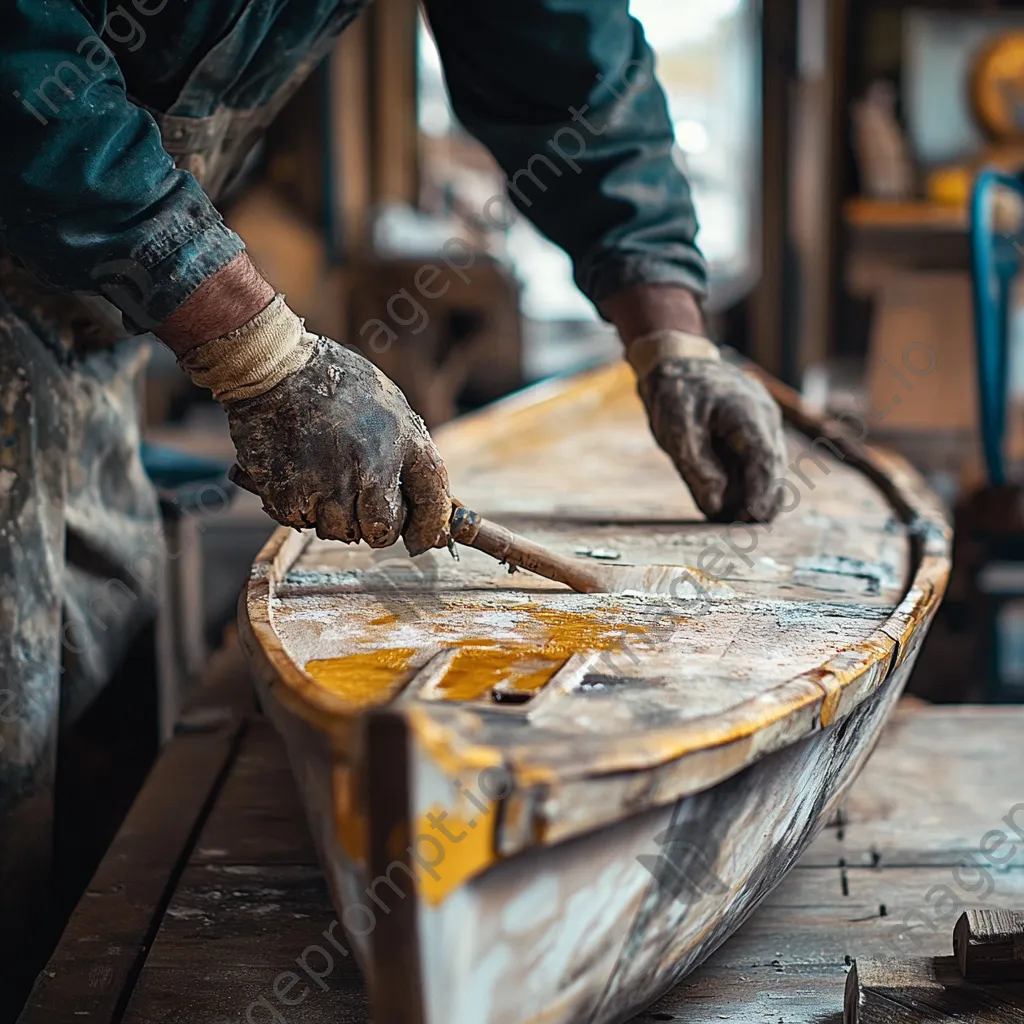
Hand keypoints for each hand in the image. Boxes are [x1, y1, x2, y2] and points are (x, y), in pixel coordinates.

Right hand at [226, 337, 451, 553]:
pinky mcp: (290, 496)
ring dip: (334, 516)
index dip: (429, 526)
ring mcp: (329, 487)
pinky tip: (298, 473)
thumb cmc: (335, 384)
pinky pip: (302, 522)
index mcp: (403, 443)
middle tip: (359, 499)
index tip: (422, 539)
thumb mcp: (390, 407)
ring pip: (341, 532)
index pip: (432, 501)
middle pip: (382, 531)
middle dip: (374, 523)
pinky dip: (300, 507)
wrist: (274, 368)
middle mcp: (371, 470)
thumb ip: (408, 454)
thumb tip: (423, 504)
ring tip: (323, 476)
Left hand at [599, 285, 786, 523]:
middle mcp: (764, 420)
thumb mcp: (676, 431)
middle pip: (774, 468)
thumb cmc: (676, 393)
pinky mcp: (753, 435)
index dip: (762, 491)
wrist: (678, 363)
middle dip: (761, 500)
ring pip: (768, 470)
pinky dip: (745, 485)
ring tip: (731, 521)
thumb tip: (717, 505)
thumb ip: (698, 468)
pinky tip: (729, 505)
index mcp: (749, 413)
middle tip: (742, 529)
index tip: (753, 517)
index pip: (765, 458)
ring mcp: (762, 426)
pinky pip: (755, 465)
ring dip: (753, 495)